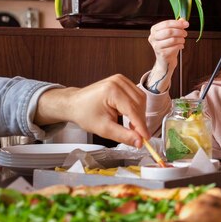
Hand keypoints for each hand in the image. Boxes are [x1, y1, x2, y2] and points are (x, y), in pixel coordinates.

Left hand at [34, 74, 150, 147]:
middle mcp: (118, 82)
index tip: (146, 138)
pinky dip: (136, 107)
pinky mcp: (122, 82)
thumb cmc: (84, 114)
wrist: (74, 104)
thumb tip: (139, 141)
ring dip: (139, 114)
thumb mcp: (104, 129)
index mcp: (112, 91)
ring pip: (141, 99)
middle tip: (137, 135)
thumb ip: (124, 135)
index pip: (133, 110)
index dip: (141, 125)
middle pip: (139, 103)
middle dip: (140, 120)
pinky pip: (137, 95)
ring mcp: (121, 80)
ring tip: (132, 126)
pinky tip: (129, 116)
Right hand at [147, 19, 188, 89]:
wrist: (166, 61)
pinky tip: (181, 46)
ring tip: (183, 40)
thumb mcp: (173, 34)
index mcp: (154, 30)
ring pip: (172, 39)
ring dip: (181, 39)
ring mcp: (156, 46)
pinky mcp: (161, 54)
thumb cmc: (169, 46)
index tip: (186, 24)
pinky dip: (180, 46)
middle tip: (185, 34)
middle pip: (169, 31)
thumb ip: (177, 26)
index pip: (166, 23)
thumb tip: (183, 20)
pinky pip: (174, 47)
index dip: (177, 23)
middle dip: (180, 32)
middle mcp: (153, 37)